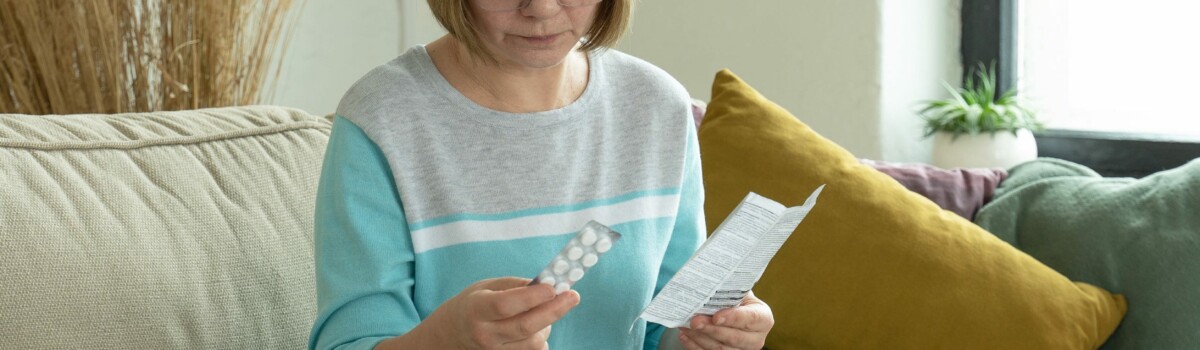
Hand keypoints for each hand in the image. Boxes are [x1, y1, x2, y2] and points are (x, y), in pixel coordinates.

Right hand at [407, 277, 579, 348]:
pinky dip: (541, 337)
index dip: (533, 296)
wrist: (453, 334)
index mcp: (476, 309)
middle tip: (573, 296)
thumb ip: (517, 285)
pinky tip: (536, 327)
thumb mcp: (488, 286)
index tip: (554, 286)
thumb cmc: (475, 304)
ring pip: (534, 341)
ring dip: (548, 323)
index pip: (506, 305)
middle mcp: (484, 335)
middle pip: (525, 327)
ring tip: (544, 310)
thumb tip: (549, 284)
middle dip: (554, 310)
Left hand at [678, 291, 772, 349]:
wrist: (733, 312)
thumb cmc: (736, 300)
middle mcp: (756, 338)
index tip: (716, 316)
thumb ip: (729, 290)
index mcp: (763, 318)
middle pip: (734, 338)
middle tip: (694, 321)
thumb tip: (709, 282)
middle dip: (711, 329)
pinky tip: (685, 335)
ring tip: (685, 326)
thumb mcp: (738, 292)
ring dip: (700, 337)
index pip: (751, 319)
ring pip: (720, 349)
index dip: (734, 318)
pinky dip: (695, 346)